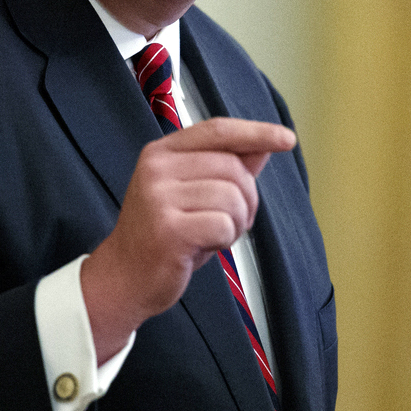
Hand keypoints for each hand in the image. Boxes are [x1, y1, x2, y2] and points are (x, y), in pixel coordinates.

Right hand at [80, 117, 296, 362]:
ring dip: (237, 222)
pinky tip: (204, 246)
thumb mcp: (193, 194)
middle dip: (246, 198)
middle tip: (228, 222)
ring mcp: (159, 197)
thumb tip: (262, 146)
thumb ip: (225, 167)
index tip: (286, 138)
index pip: (217, 131)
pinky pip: (224, 225)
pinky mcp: (168, 229)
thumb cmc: (164, 236)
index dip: (255, 132)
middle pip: (232, 167)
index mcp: (162, 152)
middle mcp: (157, 168)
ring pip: (232, 197)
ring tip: (213, 235)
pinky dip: (225, 240)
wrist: (124, 279)